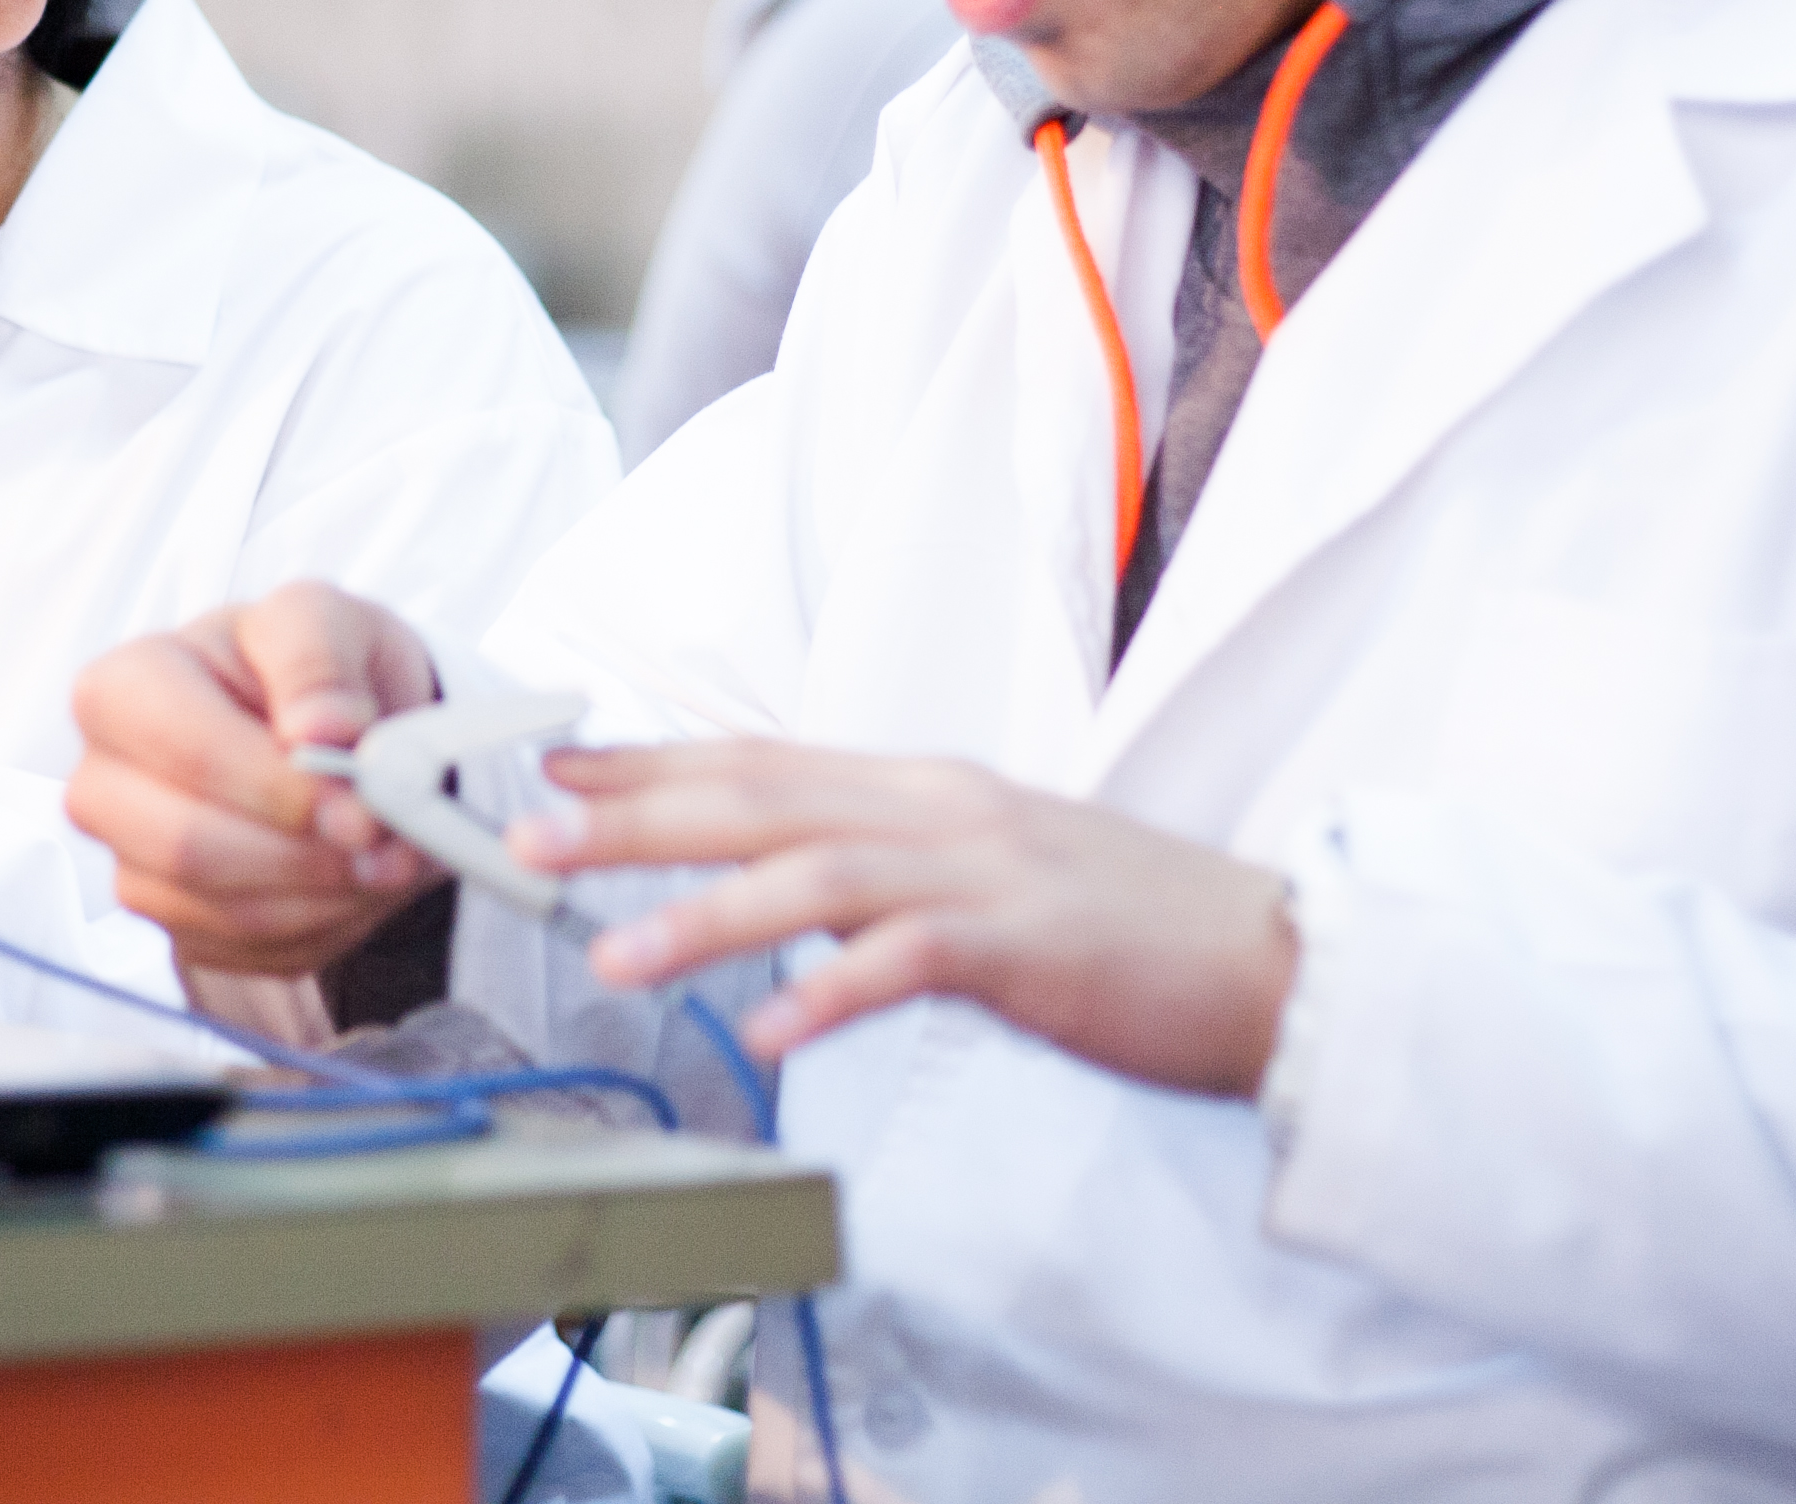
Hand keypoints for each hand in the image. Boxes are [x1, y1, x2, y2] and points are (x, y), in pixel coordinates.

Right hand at [65, 580, 449, 977]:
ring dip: (326, 890)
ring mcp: (135, 861)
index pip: (183, 751)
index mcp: (123, 687)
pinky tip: (354, 876)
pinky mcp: (179, 923)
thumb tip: (320, 729)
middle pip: (187, 845)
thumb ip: (317, 658)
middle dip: (304, 851)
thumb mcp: (322, 620)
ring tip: (389, 852)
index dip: (277, 785)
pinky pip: (251, 946)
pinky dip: (323, 921)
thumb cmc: (309, 668)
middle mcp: (108, 782)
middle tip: (386, 836)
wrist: (335, 733)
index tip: (357, 799)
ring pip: (224, 908)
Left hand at [507, 742, 1298, 1093]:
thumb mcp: (981, 872)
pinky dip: (835, 992)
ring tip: (614, 952)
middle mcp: (938, 809)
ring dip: (705, 911)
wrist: (1271, 959)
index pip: (759, 761)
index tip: (547, 772)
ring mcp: (985, 873)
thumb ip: (881, 868)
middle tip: (524, 839)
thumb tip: (775, 885)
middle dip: (633, 816)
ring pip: (816, 874)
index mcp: (920, 790)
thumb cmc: (1120, 931)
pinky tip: (772, 1033)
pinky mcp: (1030, 948)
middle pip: (760, 797)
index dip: (648, 763)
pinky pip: (912, 964)